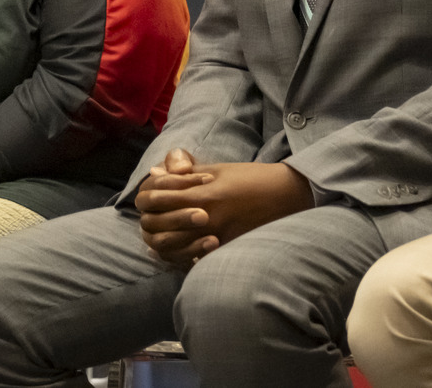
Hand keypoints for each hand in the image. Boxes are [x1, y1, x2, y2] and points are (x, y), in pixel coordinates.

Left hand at [137, 158, 312, 269]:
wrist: (285, 196)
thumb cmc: (252, 178)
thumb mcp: (218, 170)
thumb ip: (185, 174)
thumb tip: (155, 173)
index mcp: (201, 195)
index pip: (156, 199)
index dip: (147, 197)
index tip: (150, 195)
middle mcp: (205, 219)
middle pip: (156, 228)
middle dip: (148, 221)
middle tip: (151, 216)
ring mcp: (214, 239)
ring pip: (169, 249)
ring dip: (159, 242)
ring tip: (158, 235)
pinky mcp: (223, 251)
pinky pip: (189, 261)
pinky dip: (176, 257)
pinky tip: (172, 251)